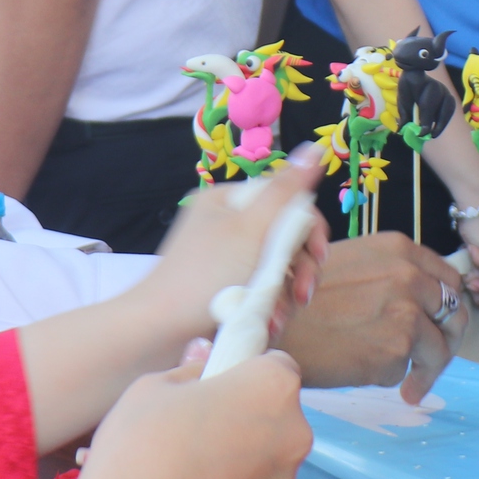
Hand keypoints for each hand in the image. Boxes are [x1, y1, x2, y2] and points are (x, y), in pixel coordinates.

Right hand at [31, 343, 313, 478]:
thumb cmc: (140, 446)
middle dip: (242, 407)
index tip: (213, 381)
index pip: (276, 363)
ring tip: (185, 454)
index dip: (244, 369)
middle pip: (274, 406)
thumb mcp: (155, 386)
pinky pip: (250, 478)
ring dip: (236, 443)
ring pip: (263, 444)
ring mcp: (282, 477)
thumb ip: (191, 370)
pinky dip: (229, 476)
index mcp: (275, 386)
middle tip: (192, 416)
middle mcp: (294, 431)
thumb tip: (204, 362)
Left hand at [141, 158, 329, 345]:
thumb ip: (286, 190)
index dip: (309, 229)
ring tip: (277, 317)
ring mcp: (226, 259)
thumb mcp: (251, 228)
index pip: (286, 202)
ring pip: (277, 269)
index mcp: (229, 201)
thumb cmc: (204, 275)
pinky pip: (261, 291)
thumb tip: (316, 147)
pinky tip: (267, 324)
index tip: (318, 256)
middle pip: (285, 238)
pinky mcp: (226, 288)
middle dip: (299, 269)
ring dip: (285, 295)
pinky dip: (268, 306)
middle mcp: (228, 225)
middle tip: (302, 295)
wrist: (159, 330)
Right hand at [278, 232, 467, 400]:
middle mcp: (407, 273)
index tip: (440, 325)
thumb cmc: (300, 302)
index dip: (446, 305)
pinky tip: (397, 390)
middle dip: (448, 339)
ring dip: (433, 369)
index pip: (447, 277)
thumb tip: (421, 302)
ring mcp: (406, 308)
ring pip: (442, 346)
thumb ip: (388, 276)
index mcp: (397, 248)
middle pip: (454, 310)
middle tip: (434, 359)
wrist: (272, 328)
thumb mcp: (351, 267)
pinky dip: (409, 382)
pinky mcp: (397, 345)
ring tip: (414, 385)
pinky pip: (416, 369)